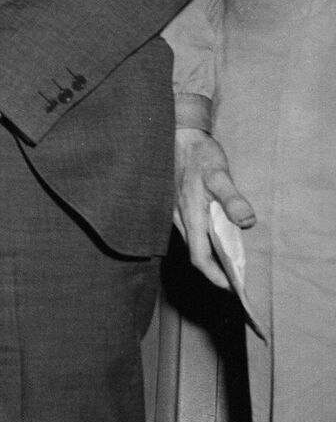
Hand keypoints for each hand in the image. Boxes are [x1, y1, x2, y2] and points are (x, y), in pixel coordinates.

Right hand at [173, 128, 255, 289]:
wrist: (178, 135)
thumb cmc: (199, 154)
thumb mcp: (219, 173)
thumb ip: (232, 198)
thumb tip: (247, 222)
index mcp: (190, 214)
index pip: (199, 256)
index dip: (215, 276)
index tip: (233, 287)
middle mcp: (179, 217)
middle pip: (195, 253)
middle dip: (215, 270)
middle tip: (236, 278)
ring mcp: (175, 212)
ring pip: (191, 242)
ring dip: (209, 256)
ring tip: (230, 262)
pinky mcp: (176, 206)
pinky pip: (189, 231)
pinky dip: (203, 242)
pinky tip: (216, 237)